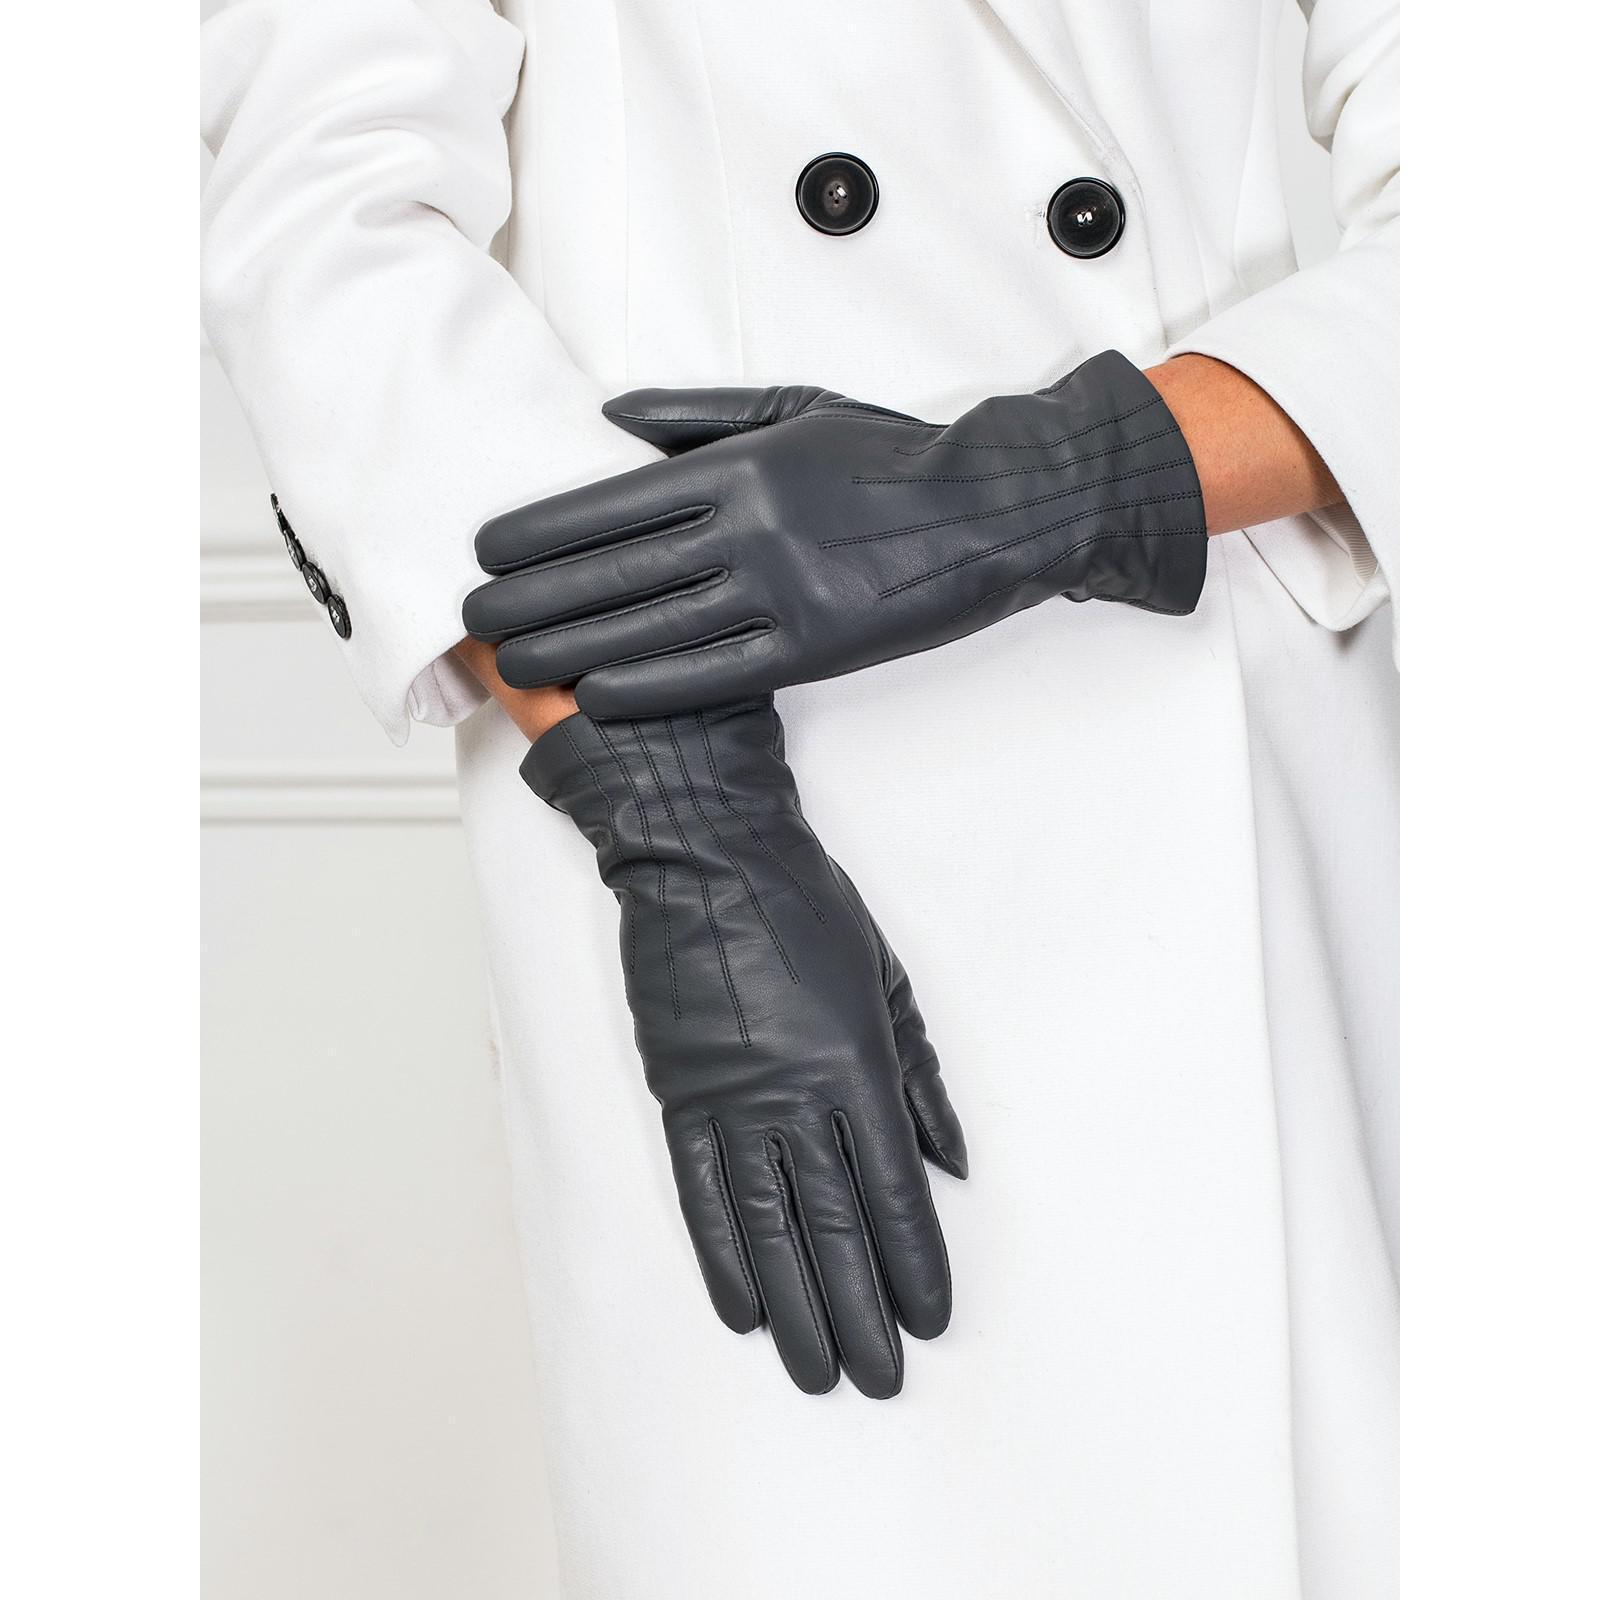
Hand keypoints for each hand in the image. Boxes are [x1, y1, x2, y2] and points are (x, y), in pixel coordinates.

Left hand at [465, 351, 1206, 716]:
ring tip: (513, 661)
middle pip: (615, 569)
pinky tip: (595, 693)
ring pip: (651, 625)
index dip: (541, 530)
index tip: (488, 548)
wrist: (991, 504)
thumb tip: (608, 419)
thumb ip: (697, 412)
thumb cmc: (893, 454)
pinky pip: (715, 672)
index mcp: (738, 463)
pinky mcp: (815, 646)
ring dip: (571, 646)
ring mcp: (781, 589)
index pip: (614, 502)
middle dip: (533, 595)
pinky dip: (649, 685)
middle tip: (474, 617)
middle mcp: (748, 525)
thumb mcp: (795, 407)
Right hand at [524, 699, 966, 1396]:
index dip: (913, 1263)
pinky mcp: (677, 1094)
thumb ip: (921, 1077)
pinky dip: (719, 1256)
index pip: (893, 1190)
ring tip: (813, 1369)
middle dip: (861, 1310)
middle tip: (878, 1378)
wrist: (704, 855)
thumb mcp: (890, 979)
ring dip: (793, 1305)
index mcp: (856, 1063)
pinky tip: (740, 1308)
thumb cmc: (804, 904)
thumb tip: (951, 1162)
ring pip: (765, 1227)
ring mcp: (728, 1100)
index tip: (930, 1318)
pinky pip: (699, 1193)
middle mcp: (793, 1095)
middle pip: (834, 1226)